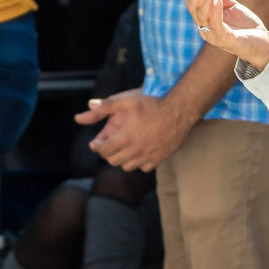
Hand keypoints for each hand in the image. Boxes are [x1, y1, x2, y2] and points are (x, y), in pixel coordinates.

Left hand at [75, 89, 193, 171]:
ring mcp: (148, 156)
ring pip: (128, 166)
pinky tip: (138, 151)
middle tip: (108, 144)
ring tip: (122, 147)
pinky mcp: (160, 159)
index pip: (104, 151)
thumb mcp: (128, 101)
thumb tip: (89, 104)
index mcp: (125, 138)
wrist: (179, 111)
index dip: (97, 147)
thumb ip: (107, 105)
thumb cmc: (152, 104)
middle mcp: (136, 151)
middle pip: (114, 161)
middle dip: (108, 153)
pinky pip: (144, 168)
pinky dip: (138, 162)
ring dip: (122, 159)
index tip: (96, 142)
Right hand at [185, 0, 268, 70]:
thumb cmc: (246, 26)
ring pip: (202, 14)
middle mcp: (204, 29)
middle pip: (193, 7)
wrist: (263, 44)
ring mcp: (213, 36)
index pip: (192, 2)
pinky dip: (215, 11)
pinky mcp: (224, 40)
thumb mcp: (232, 6)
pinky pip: (215, 24)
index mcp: (204, 21)